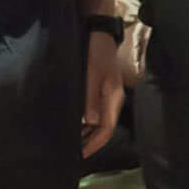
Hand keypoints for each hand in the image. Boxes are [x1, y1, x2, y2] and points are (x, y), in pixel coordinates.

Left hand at [80, 33, 124, 156]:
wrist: (99, 35)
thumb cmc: (96, 53)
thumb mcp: (91, 74)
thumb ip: (90, 98)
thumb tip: (89, 121)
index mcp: (113, 98)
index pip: (106, 128)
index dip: (95, 143)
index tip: (81, 153)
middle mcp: (113, 100)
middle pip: (105, 128)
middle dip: (92, 142)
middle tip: (75, 153)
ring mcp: (109, 96)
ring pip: (101, 122)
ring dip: (89, 134)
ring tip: (75, 144)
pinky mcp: (103, 92)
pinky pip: (98, 113)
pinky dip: (88, 123)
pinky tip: (78, 126)